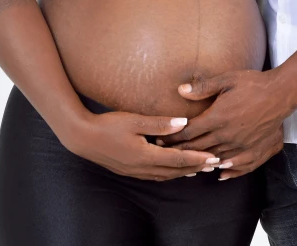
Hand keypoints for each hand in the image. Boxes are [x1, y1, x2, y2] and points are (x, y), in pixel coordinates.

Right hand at [63, 110, 220, 180]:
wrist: (82, 138)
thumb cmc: (108, 126)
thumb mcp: (134, 120)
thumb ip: (159, 123)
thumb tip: (183, 123)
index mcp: (146, 155)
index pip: (178, 159)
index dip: (197, 158)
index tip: (213, 157)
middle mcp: (143, 168)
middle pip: (175, 170)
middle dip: (195, 167)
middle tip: (213, 163)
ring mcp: (136, 172)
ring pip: (166, 175)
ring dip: (183, 172)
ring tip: (198, 168)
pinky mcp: (130, 171)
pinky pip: (156, 176)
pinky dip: (169, 173)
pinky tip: (173, 170)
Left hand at [162, 70, 285, 179]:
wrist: (280, 93)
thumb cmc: (253, 84)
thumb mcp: (226, 80)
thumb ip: (203, 87)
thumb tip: (180, 91)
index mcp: (217, 117)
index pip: (189, 132)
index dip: (173, 138)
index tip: (161, 140)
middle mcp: (227, 135)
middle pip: (198, 148)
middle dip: (181, 151)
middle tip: (166, 154)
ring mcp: (241, 145)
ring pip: (215, 158)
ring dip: (200, 162)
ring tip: (187, 165)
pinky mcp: (254, 150)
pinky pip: (238, 166)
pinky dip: (228, 171)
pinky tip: (221, 173)